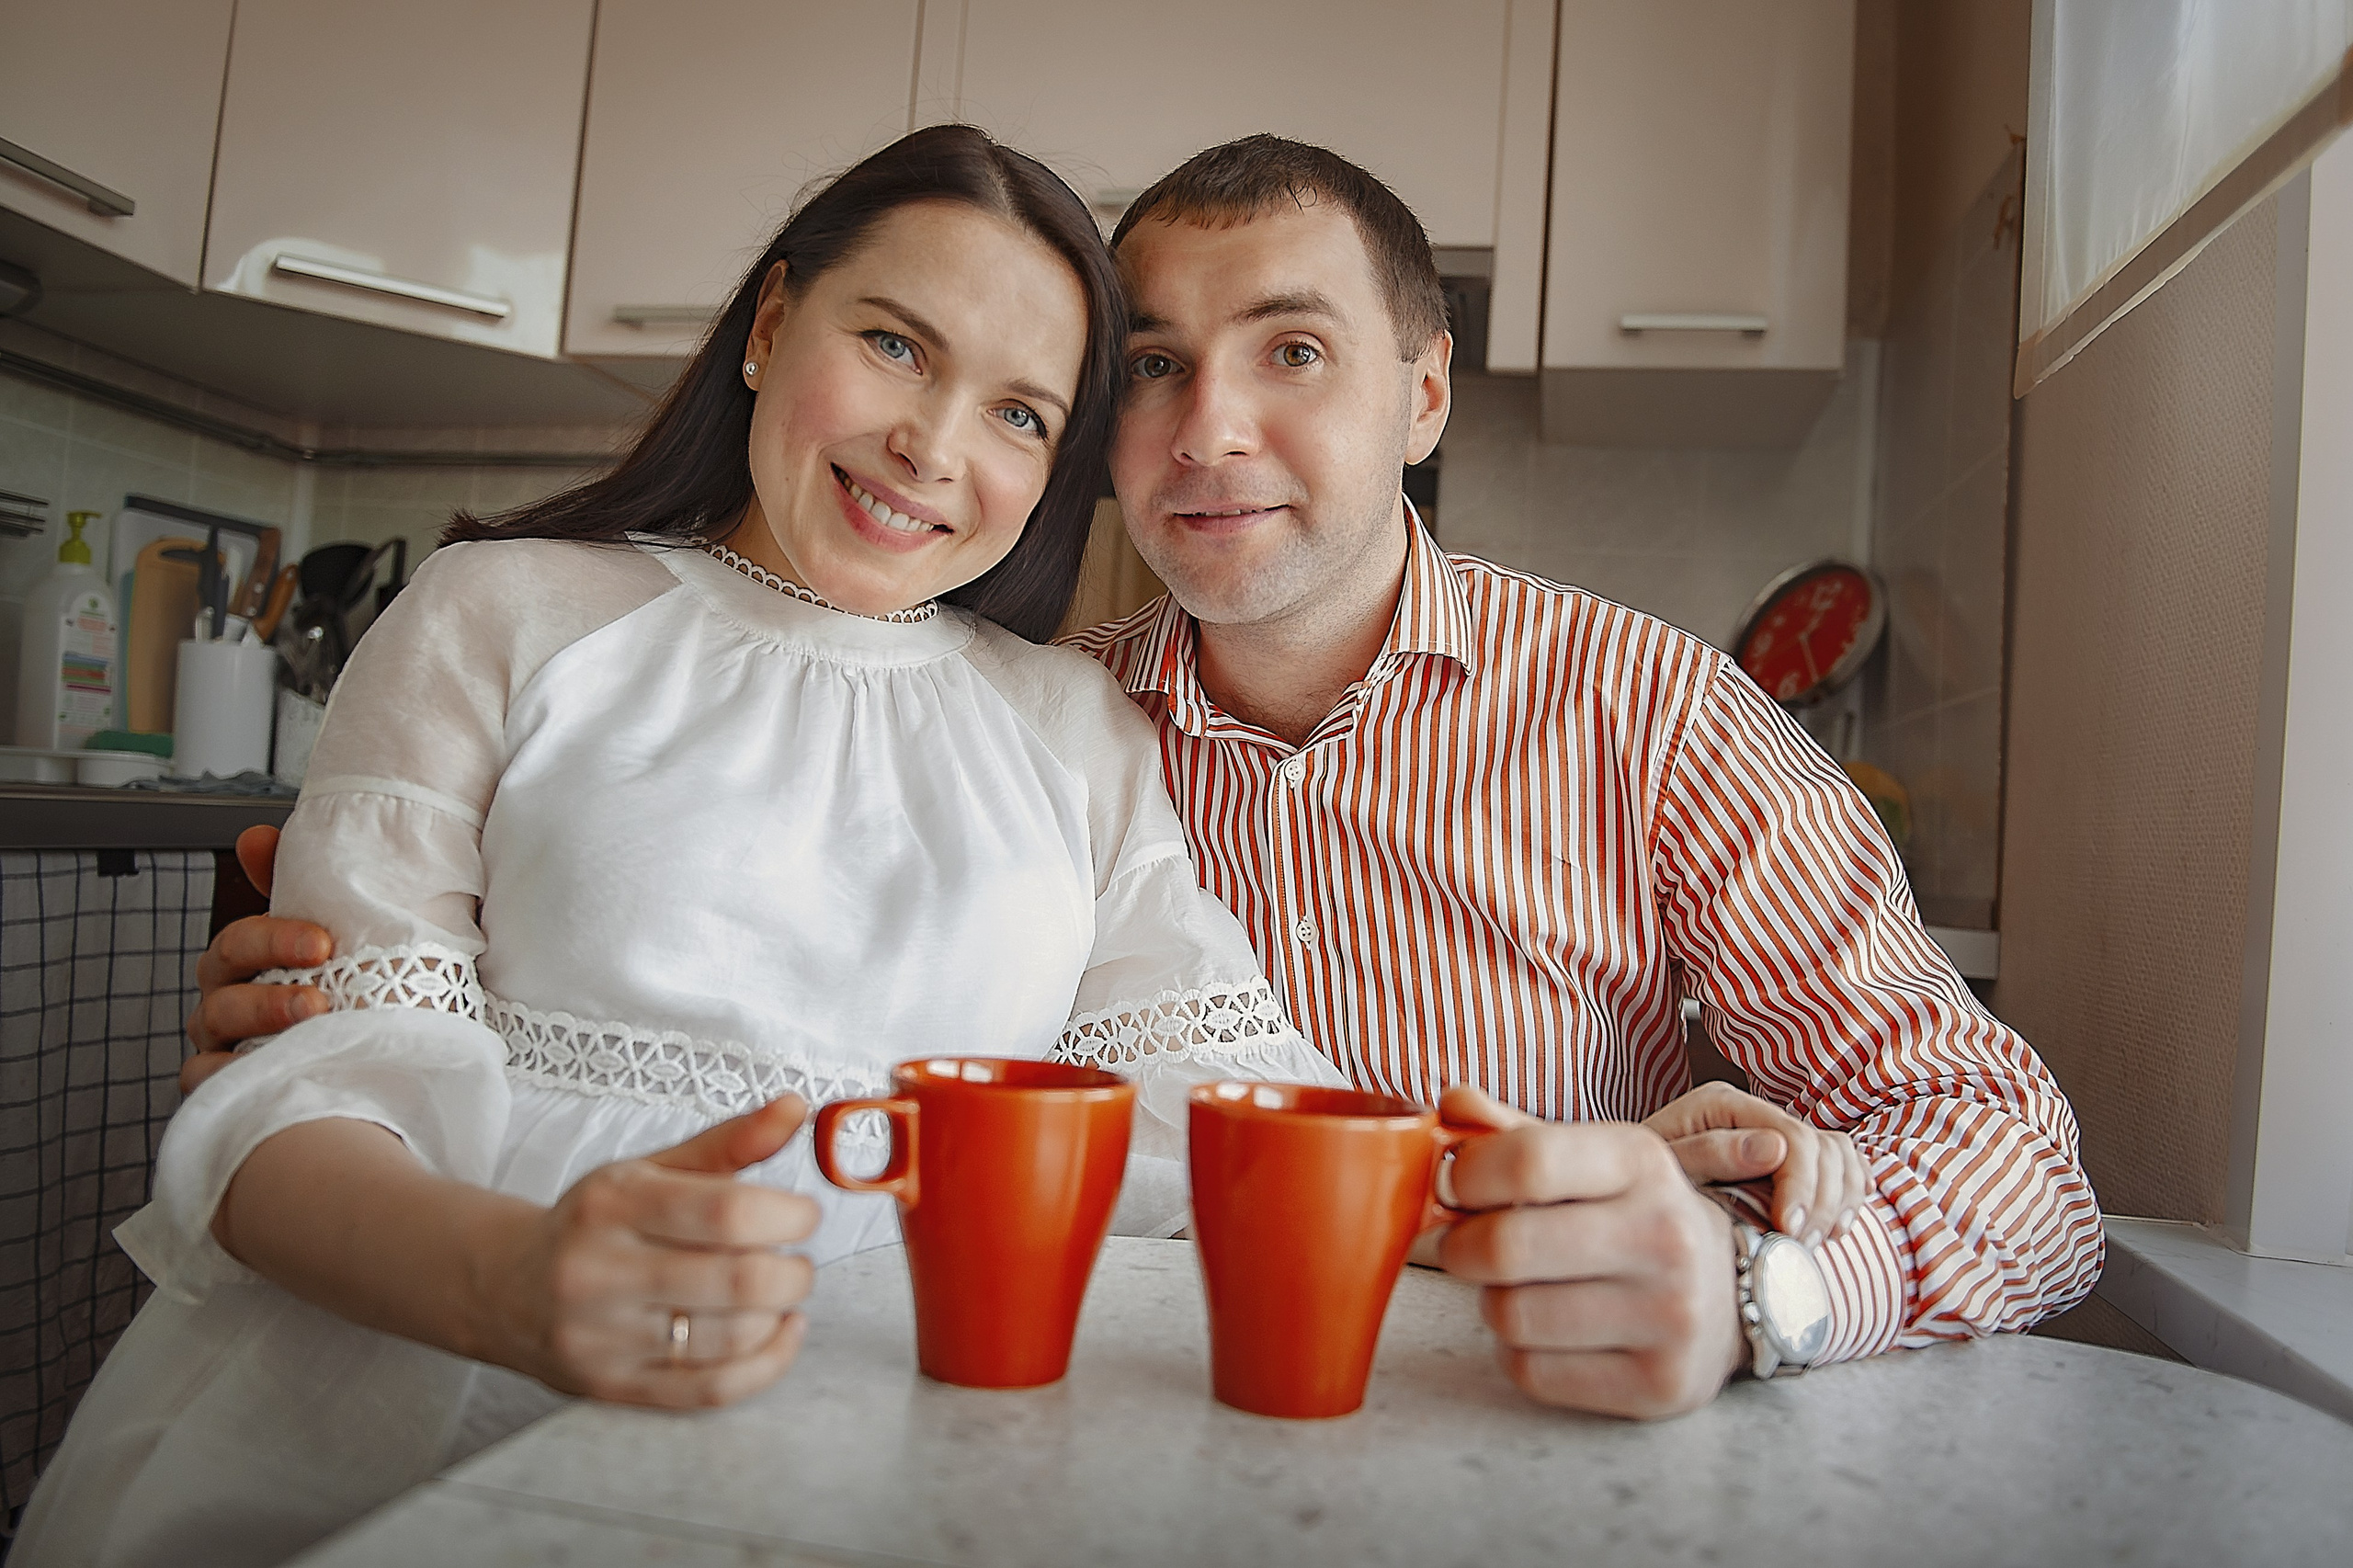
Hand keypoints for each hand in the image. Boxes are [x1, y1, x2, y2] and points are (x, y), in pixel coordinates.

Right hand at [184, 825, 333, 1093]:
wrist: (382, 1062)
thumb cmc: (353, 992)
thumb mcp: (338, 937)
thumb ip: (306, 888)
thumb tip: (257, 836)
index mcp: (250, 962)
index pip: (242, 940)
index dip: (274, 937)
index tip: (324, 942)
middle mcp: (229, 1000)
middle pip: (221, 982)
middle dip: (269, 982)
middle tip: (321, 995)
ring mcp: (222, 1045)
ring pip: (213, 1026)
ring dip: (260, 1022)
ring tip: (314, 1024)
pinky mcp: (226, 1088)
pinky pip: (205, 1081)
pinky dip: (230, 1075)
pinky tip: (273, 1071)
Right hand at [493, 1096, 821, 1408]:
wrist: (506, 1290)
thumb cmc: (594, 1224)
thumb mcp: (651, 1170)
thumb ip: (730, 1141)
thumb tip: (795, 1108)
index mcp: (613, 1205)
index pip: (727, 1212)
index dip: (788, 1215)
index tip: (804, 1214)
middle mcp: (602, 1273)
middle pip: (738, 1281)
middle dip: (793, 1272)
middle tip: (796, 1260)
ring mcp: (605, 1339)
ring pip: (732, 1338)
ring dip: (779, 1313)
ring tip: (777, 1292)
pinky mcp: (615, 1388)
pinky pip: (714, 1390)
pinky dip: (767, 1363)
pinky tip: (778, 1333)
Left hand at [1436, 1085, 1744, 1419]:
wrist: (1726, 1294)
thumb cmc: (1633, 1217)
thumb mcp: (1591, 1161)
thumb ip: (1517, 1134)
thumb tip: (1452, 1103)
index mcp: (1642, 1162)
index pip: (1527, 1161)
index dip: (1464, 1176)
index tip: (1452, 1188)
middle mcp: (1665, 1236)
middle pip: (1506, 1246)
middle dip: (1460, 1248)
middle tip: (1463, 1247)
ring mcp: (1670, 1315)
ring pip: (1511, 1315)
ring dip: (1492, 1303)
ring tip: (1516, 1290)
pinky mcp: (1659, 1383)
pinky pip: (1532, 1373)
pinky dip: (1518, 1354)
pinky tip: (1546, 1334)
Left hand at [1643, 1080, 1866, 1247]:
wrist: (1630, 1205)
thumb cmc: (1637, 1190)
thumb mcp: (1663, 1174)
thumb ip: (1710, 1154)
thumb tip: (1775, 1147)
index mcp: (1722, 1105)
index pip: (1791, 1137)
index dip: (1801, 1185)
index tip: (1790, 1229)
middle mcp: (1753, 1114)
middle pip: (1822, 1147)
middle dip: (1822, 1200)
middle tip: (1802, 1244)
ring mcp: (1774, 1135)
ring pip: (1838, 1155)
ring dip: (1839, 1201)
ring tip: (1815, 1241)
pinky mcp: (1789, 1162)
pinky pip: (1843, 1165)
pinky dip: (1850, 1193)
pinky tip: (1839, 1225)